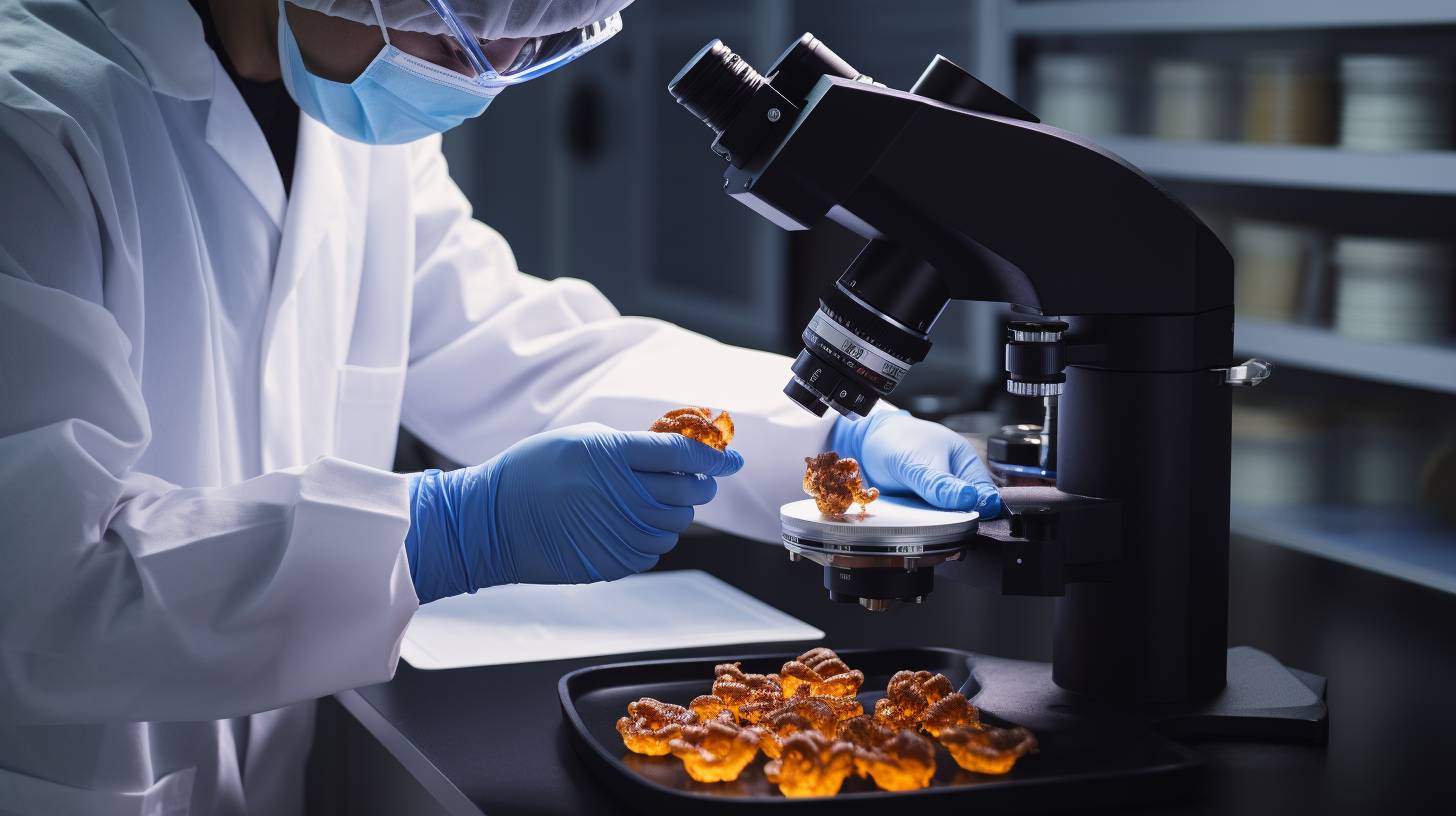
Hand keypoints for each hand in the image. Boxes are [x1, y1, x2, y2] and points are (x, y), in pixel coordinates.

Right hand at [404, 423, 743, 602]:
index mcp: (613, 455)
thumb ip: (629, 444)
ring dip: (675, 512)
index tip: (731, 458)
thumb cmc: (531, 471)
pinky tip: (630, 527)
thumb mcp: (580, 439)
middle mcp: (622, 494)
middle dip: (700, 482)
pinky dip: (652, 538)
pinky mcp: (612, 562)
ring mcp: (619, 532)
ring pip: (676, 524)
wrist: (490, 521)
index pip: (682, 453)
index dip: (715, 456)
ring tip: (651, 502)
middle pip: (689, 490)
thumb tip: (674, 451)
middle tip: (695, 478)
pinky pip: (654, 551)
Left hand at [830, 410, 1001, 516]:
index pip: (985, 494)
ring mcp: (940, 497)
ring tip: (927, 530)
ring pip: (949, 520)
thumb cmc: (894, 441)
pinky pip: (930, 524)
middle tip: (943, 530)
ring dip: (940, 528)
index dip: (978, 510)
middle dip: (958, 523)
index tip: (964, 521)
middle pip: (969, 511)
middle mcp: (957, 481)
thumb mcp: (914, 461)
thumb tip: (968, 498)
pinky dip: (925, 528)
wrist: (863, 443)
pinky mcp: (923, 509)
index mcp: (965, 463)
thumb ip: (937, 482)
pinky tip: (917, 530)